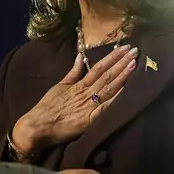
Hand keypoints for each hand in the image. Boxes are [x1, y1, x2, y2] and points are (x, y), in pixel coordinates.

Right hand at [12, 45, 137, 153]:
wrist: (38, 126)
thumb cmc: (47, 107)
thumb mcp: (60, 86)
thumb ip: (73, 72)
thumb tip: (81, 56)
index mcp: (80, 84)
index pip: (99, 67)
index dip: (113, 57)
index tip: (125, 47)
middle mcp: (86, 92)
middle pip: (107, 74)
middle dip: (122, 62)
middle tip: (136, 50)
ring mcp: (89, 105)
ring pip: (109, 87)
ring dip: (122, 75)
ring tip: (134, 63)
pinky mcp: (89, 119)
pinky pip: (105, 107)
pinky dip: (116, 98)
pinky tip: (128, 90)